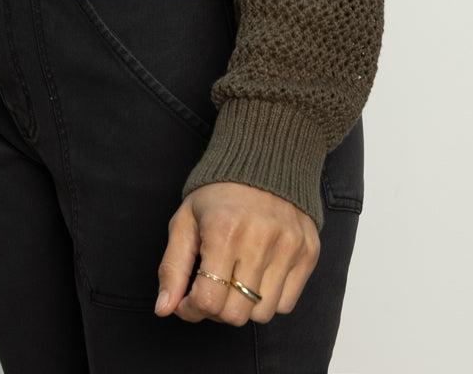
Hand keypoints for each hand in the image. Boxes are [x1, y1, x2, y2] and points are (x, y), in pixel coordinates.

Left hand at [154, 181, 319, 326]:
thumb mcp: (185, 221)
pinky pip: (286, 304)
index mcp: (224, 230)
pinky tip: (259, 274)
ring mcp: (289, 246)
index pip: (208, 301)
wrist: (265, 158)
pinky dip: (269, 299)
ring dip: (244, 306)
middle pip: (236, 314)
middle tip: (212, 287)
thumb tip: (164, 309)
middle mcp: (260, 239)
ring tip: (236, 279)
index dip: (191, 309)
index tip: (188, 298)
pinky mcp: (308, 251)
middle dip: (217, 309)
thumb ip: (172, 268)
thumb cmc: (219, 194)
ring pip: (263, 314)